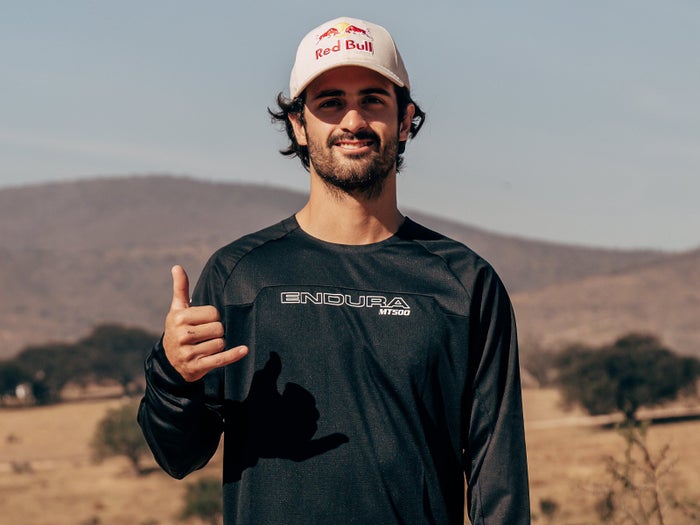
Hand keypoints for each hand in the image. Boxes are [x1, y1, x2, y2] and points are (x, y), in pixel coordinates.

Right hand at [163, 265, 247, 381]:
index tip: (203, 322)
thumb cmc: (178, 329)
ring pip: (221, 343)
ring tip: (205, 346)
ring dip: (219, 344)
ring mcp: (188, 353)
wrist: (169, 362)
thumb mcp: (177, 309)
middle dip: (217, 331)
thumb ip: (180, 288)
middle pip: (219, 328)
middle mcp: (182, 335)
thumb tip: (177, 266)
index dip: (213, 317)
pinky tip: (244, 349)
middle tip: (205, 335)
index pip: (213, 312)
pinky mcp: (197, 367)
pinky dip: (233, 355)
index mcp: (179, 318)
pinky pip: (220, 359)